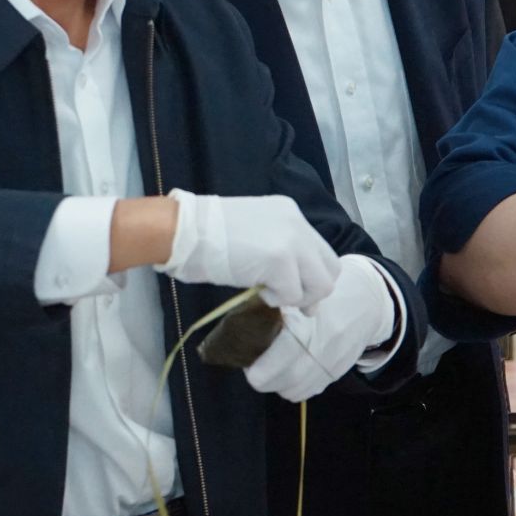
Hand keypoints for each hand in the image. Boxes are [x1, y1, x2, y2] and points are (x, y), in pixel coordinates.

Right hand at [161, 190, 340, 307]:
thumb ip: (280, 254)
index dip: (312, 277)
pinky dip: (277, 300)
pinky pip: (293, 294)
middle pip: (330, 269)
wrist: (185, 230)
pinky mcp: (280, 261)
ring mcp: (291, 241)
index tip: (296, 291)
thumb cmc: (208, 235)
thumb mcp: (253, 235)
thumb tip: (303, 293)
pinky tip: (258, 290)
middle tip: (290, 301)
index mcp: (291, 214)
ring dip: (296, 297)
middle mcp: (298, 224)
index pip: (321, 252)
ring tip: (269, 292)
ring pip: (320, 285)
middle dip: (313, 291)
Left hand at [244, 255, 397, 401]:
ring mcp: (332, 363)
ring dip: (278, 385)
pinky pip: (310, 391)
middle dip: (264, 380)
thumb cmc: (324, 296)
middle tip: (254, 368)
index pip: (279, 360)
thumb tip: (246, 337)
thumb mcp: (299, 299)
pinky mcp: (337, 372)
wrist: (367, 301)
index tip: (248, 364)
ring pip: (295, 391)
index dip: (258, 370)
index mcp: (308, 326)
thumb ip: (276, 318)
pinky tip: (291, 372)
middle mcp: (322, 348)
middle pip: (285, 382)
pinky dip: (295, 387)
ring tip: (272, 369)